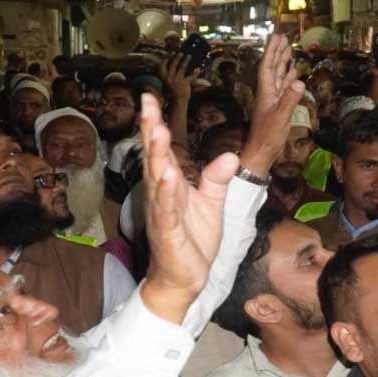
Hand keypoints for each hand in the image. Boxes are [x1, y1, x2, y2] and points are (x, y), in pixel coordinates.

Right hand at [140, 93, 235, 320]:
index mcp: (171, 184)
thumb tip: (231, 155)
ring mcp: (162, 211)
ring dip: (156, 154)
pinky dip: (165, 192)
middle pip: (155, 156)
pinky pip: (165, 209)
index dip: (156, 123)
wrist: (184, 278)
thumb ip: (217, 178)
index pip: (162, 149)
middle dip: (150, 128)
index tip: (150, 97)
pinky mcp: (167, 231)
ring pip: (157, 178)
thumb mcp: (212, 203)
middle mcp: (162, 193)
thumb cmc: (192, 239)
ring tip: (157, 130)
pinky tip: (166, 176)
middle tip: (146, 102)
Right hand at [160, 54, 192, 101]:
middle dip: (177, 58)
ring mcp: (177, 80)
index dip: (165, 61)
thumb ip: (168, 74)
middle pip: (173, 64)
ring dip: (186, 61)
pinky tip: (199, 70)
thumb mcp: (167, 82)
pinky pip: (191, 76)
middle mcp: (170, 78)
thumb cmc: (172, 91)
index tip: (168, 57)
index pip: (162, 66)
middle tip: (181, 53)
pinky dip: (195, 73)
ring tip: (189, 56)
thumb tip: (171, 65)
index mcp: (164, 77)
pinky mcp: (184, 83)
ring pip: (182, 68)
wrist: (178, 100)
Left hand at [240, 34, 304, 172]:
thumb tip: (299, 82)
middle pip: (272, 68)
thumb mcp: (280, 117)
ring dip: (283, 62)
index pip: (267, 66)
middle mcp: (268, 93)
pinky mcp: (278, 107)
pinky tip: (294, 72)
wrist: (262, 152)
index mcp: (266, 92)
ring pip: (279, 76)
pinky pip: (284, 88)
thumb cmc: (268, 136)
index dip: (271, 51)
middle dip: (277, 52)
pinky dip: (289, 78)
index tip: (277, 36)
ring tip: (288, 49)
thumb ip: (290, 100)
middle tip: (283, 37)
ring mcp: (273, 99)